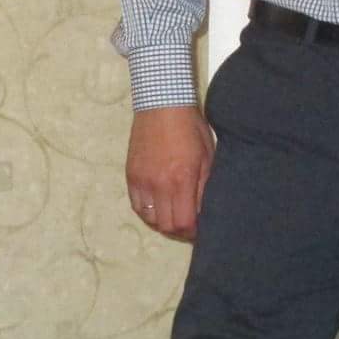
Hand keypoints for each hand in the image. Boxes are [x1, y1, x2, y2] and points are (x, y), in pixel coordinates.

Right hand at [127, 105, 214, 242]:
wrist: (161, 105)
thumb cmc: (190, 128)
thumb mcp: (207, 157)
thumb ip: (204, 187)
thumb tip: (204, 212)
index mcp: (182, 179)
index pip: (184, 223)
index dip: (193, 232)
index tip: (200, 228)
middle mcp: (159, 184)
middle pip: (166, 226)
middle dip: (179, 230)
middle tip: (188, 224)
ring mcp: (142, 180)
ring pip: (149, 219)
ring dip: (162, 222)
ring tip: (172, 215)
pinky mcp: (130, 175)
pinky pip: (137, 205)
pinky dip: (148, 212)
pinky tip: (157, 205)